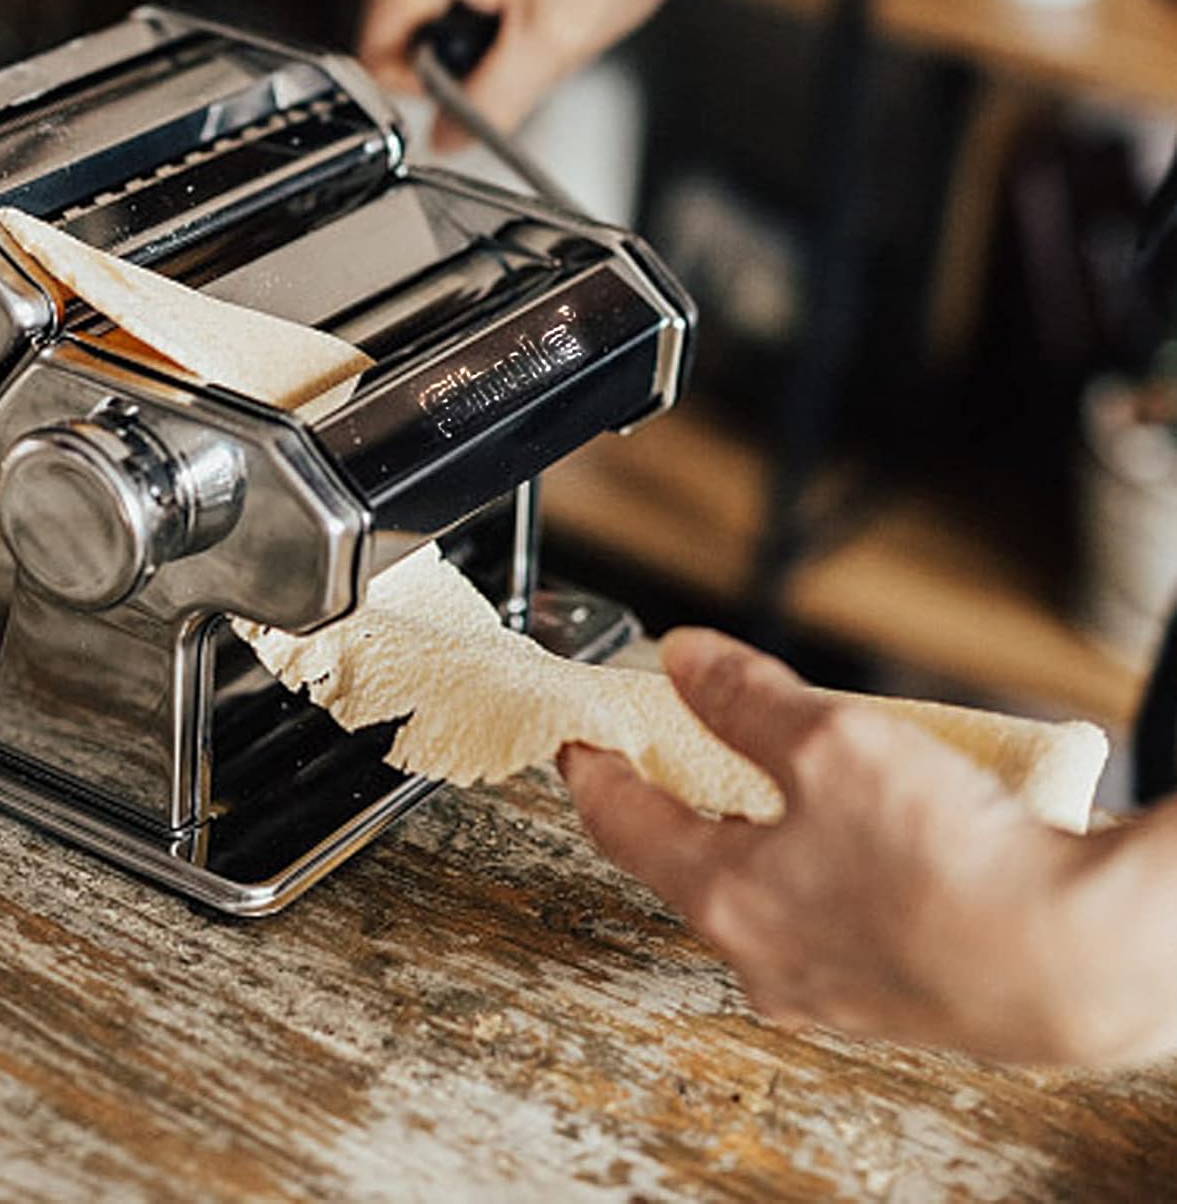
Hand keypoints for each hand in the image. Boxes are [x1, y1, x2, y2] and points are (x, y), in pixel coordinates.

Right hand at [357, 0, 687, 147]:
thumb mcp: (549, 49)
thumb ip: (486, 106)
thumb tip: (442, 144)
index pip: (378, 56)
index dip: (425, 89)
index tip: (481, 81)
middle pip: (393, 40)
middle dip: (448, 62)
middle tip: (513, 44)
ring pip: (414, 27)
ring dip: (463, 43)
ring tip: (520, 20)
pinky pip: (435, 4)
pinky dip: (471, 21)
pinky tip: (514, 6)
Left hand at [560, 629, 1112, 1062]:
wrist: (1077, 963)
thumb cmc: (953, 866)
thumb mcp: (831, 742)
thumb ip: (744, 698)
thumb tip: (684, 661)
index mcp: (725, 898)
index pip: (623, 822)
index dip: (593, 769)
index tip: (576, 744)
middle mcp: (762, 957)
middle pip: (688, 860)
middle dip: (680, 799)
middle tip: (675, 750)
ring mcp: (824, 986)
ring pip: (762, 891)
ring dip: (759, 834)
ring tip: (786, 782)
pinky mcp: (884, 994)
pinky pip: (825, 916)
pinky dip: (821, 868)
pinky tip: (863, 840)